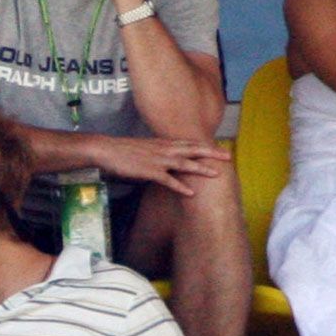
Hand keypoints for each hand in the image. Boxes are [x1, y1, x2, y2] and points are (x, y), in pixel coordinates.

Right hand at [95, 135, 230, 194]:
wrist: (107, 150)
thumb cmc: (123, 150)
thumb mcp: (145, 148)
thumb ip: (158, 151)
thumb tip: (166, 158)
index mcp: (163, 143)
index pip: (190, 143)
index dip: (206, 145)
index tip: (221, 147)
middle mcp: (164, 149)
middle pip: (193, 149)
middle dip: (212, 153)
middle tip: (229, 156)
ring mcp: (158, 160)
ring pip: (185, 163)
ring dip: (201, 169)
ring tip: (216, 174)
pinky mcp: (149, 171)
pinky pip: (168, 180)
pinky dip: (180, 186)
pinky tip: (191, 193)